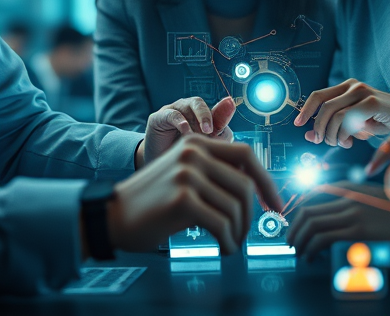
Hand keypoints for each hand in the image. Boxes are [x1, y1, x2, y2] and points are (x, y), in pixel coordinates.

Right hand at [109, 135, 282, 254]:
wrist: (113, 216)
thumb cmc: (153, 202)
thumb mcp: (184, 174)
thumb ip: (214, 172)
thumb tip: (257, 188)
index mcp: (196, 142)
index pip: (247, 155)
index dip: (267, 181)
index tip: (276, 205)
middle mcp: (193, 151)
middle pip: (245, 184)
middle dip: (252, 214)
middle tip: (245, 233)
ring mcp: (187, 173)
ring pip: (236, 207)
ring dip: (239, 232)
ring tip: (231, 242)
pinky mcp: (181, 199)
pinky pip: (222, 224)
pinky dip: (229, 241)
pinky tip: (224, 248)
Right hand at [140, 96, 235, 166]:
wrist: (160, 169)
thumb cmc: (185, 158)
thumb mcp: (204, 150)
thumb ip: (218, 141)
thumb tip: (234, 137)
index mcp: (203, 117)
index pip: (216, 110)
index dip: (224, 113)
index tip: (229, 121)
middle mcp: (188, 110)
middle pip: (200, 103)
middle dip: (208, 115)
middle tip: (211, 131)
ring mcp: (173, 111)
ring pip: (188, 105)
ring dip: (196, 120)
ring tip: (200, 134)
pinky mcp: (158, 118)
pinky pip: (171, 114)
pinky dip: (180, 121)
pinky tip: (186, 131)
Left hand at [285, 182, 389, 260]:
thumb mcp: (382, 202)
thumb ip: (361, 205)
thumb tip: (343, 219)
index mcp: (354, 188)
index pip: (314, 193)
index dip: (299, 209)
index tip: (294, 221)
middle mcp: (349, 197)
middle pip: (308, 209)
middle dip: (293, 227)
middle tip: (291, 240)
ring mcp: (353, 213)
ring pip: (311, 224)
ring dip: (299, 239)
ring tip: (298, 251)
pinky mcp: (358, 232)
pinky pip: (322, 239)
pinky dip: (310, 248)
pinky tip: (311, 257)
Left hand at [294, 80, 389, 146]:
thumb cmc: (384, 120)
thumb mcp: (355, 126)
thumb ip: (333, 127)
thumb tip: (309, 135)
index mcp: (346, 87)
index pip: (318, 96)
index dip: (305, 110)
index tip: (298, 124)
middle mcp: (352, 85)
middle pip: (323, 107)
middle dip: (319, 129)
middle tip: (324, 142)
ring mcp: (362, 91)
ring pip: (334, 115)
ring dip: (332, 135)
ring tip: (342, 143)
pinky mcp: (372, 101)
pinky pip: (348, 119)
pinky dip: (345, 133)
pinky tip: (351, 140)